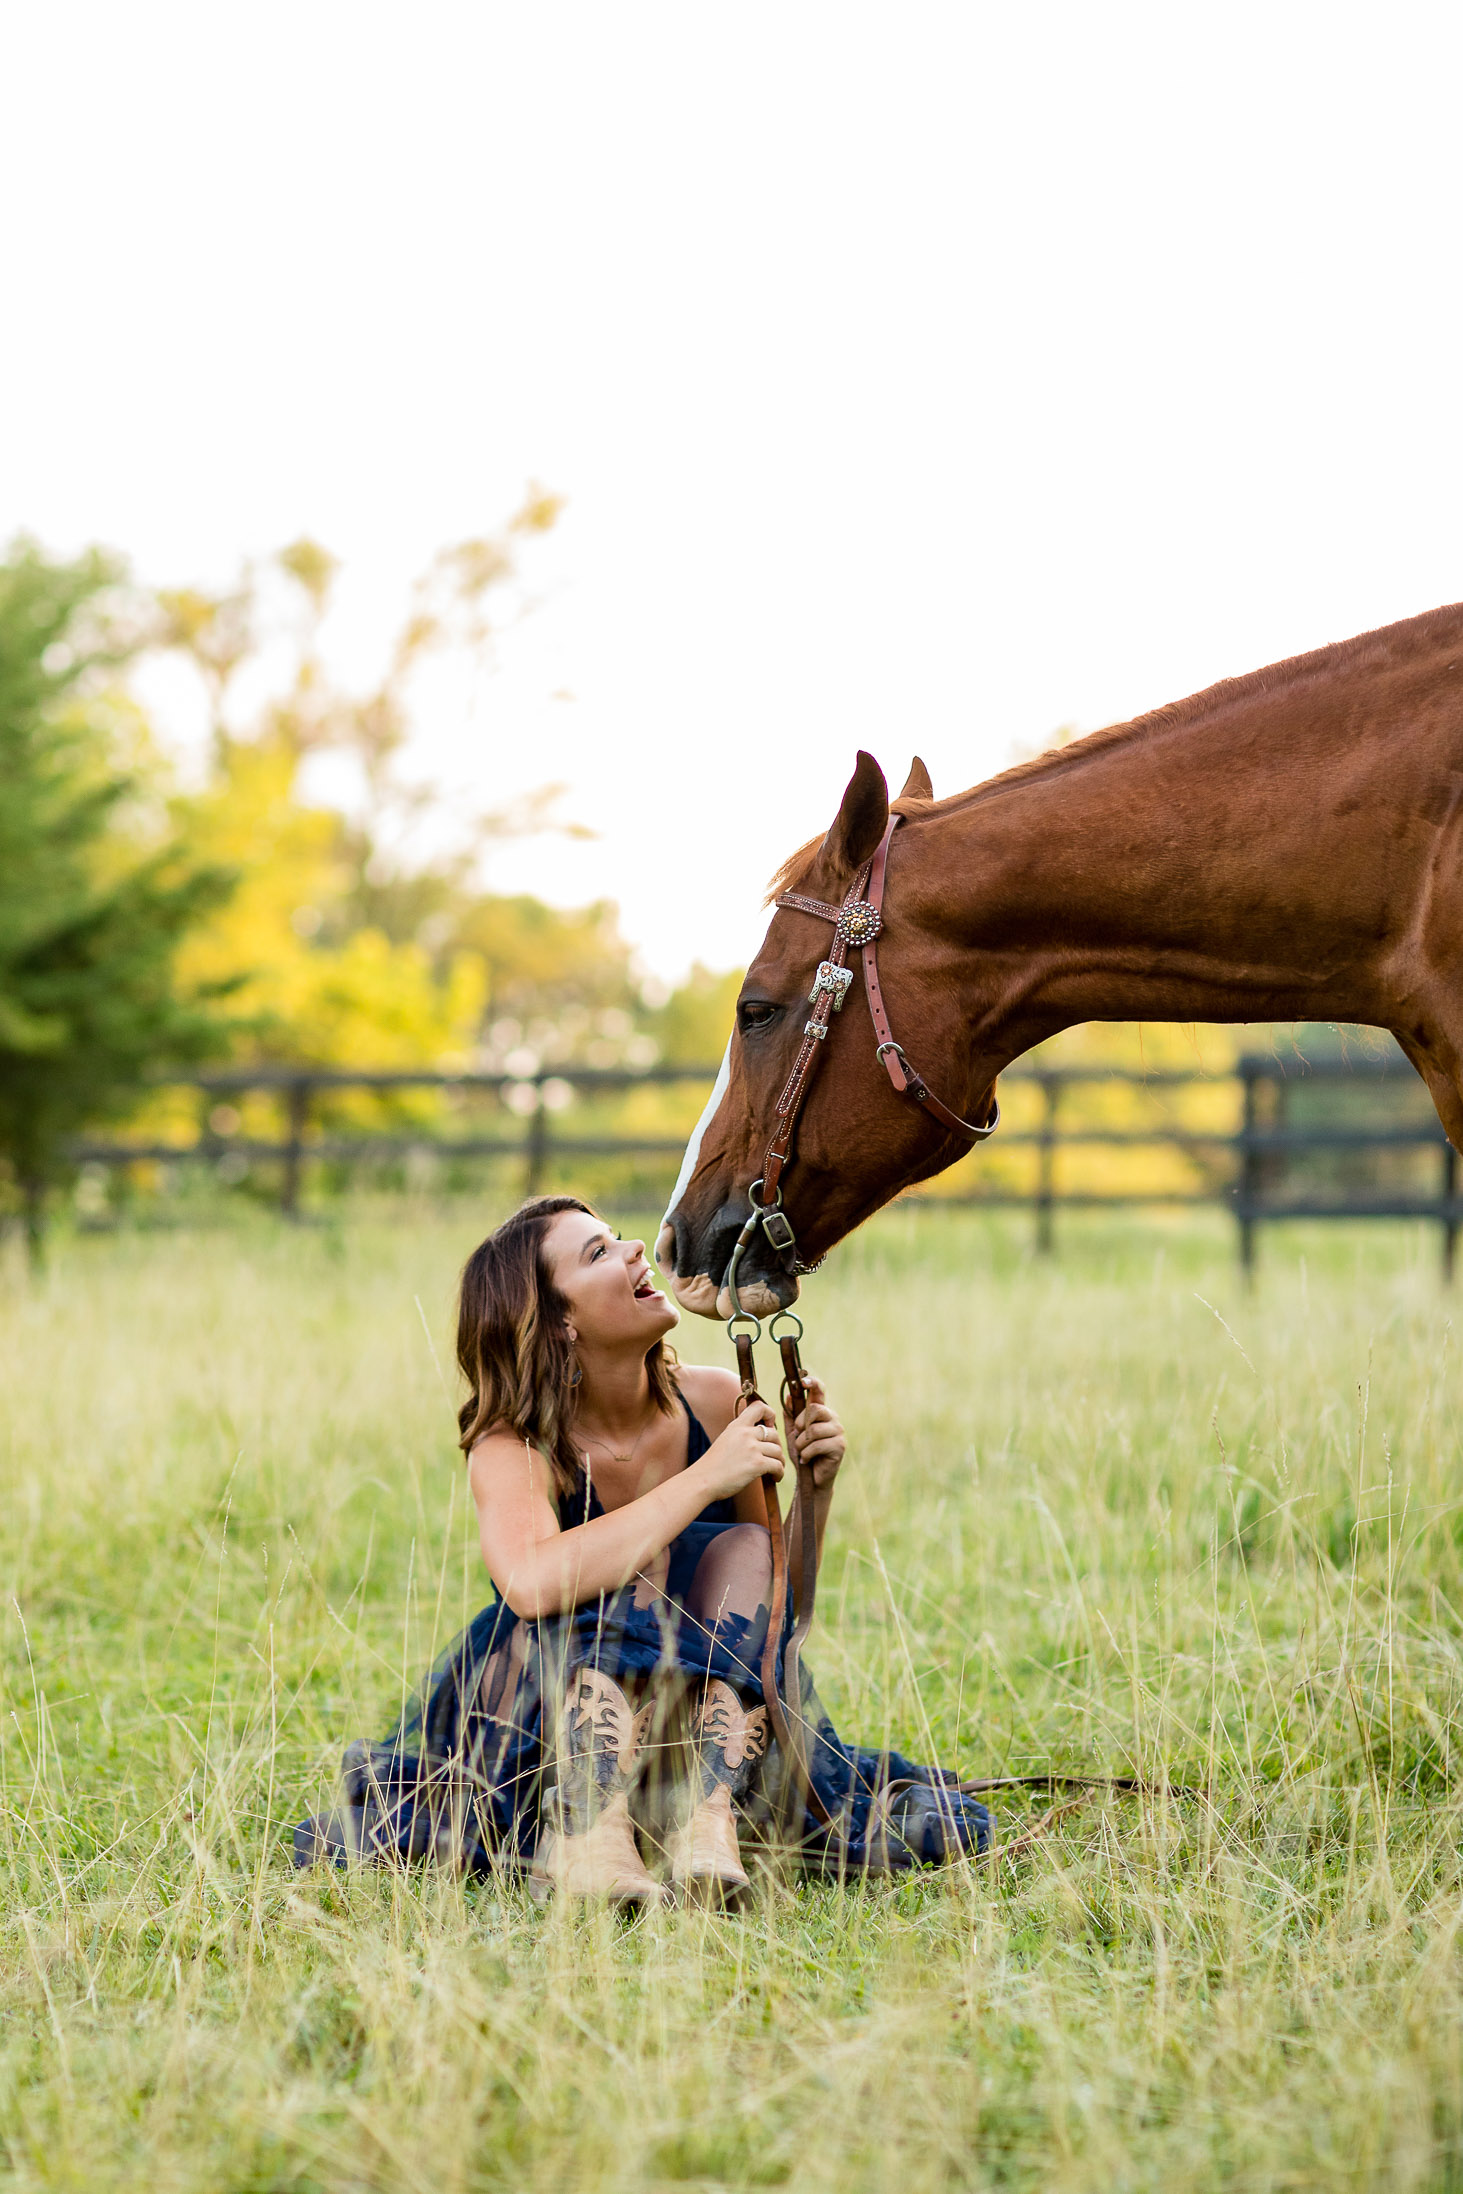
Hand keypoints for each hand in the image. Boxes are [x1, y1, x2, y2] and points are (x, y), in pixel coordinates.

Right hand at [699, 1399, 784, 1500]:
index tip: (769, 1427)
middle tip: (773, 1456)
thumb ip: (741, 1435)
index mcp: (736, 1426)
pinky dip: (779, 1473)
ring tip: (775, 1470)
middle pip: (774, 1434)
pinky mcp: (757, 1464)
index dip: (770, 1414)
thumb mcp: (725, 1440)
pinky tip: (775, 1478)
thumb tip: (761, 1437)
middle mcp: (745, 1434)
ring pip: (778, 1451)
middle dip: (777, 1446)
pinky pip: (778, 1465)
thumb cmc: (712, 1466)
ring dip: (779, 1461)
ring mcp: (752, 1448)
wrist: (703, 1481)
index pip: (759, 1407)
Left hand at [786, 1375, 845, 1489]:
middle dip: (800, 1424)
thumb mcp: (792, 1433)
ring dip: (802, 1443)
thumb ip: (791, 1416)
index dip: (813, 1383)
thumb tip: (789, 1396)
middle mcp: (832, 1418)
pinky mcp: (839, 1446)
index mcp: (821, 1412)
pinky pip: (817, 1444)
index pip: (820, 1392)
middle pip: (815, 1409)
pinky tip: (807, 1459)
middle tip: (798, 1435)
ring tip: (802, 1451)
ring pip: (813, 1429)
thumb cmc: (802, 1453)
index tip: (803, 1381)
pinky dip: (806, 1453)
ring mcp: (838, 1432)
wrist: (810, 1478)